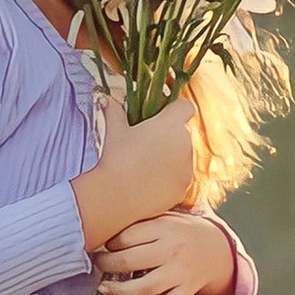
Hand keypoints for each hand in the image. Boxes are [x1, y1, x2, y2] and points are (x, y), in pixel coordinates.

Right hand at [72, 94, 196, 250]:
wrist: (116, 196)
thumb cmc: (115, 159)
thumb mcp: (114, 130)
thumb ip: (114, 110)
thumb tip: (107, 99)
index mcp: (169, 123)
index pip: (185, 107)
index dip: (175, 110)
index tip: (163, 116)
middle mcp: (184, 142)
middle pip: (183, 132)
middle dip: (170, 136)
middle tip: (148, 144)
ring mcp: (187, 166)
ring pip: (184, 155)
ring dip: (172, 157)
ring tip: (147, 166)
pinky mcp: (184, 186)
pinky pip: (182, 176)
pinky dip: (171, 177)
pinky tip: (151, 182)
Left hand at [92, 206, 237, 294]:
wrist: (218, 248)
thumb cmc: (182, 231)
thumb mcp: (166, 217)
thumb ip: (142, 222)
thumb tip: (106, 229)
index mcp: (164, 228)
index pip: (127, 237)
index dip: (109, 243)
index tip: (104, 245)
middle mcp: (172, 250)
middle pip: (130, 261)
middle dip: (106, 264)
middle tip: (97, 263)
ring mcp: (180, 273)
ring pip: (145, 286)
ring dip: (119, 290)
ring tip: (104, 287)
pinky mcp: (187, 291)